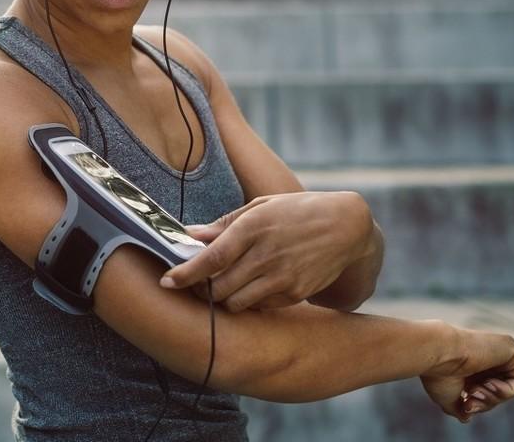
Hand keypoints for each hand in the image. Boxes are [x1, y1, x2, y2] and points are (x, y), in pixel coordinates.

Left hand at [160, 191, 373, 311]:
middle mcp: (266, 254)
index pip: (212, 257)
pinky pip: (259, 306)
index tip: (167, 281)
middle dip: (201, 289)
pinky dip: (247, 301)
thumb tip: (190, 234)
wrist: (346, 227)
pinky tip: (250, 286)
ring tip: (222, 285)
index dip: (186, 273)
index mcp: (253, 227)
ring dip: (223, 298)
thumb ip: (224, 224)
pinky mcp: (295, 293)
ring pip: (236, 302)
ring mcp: (282, 276)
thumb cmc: (296, 212)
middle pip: (219, 286)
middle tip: (194, 283)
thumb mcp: (260, 207)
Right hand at [420, 323, 513, 422]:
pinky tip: (489, 383)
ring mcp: (497, 351)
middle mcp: (483, 357)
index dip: (479, 404)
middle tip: (470, 404)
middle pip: (498, 392)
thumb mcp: (447, 398)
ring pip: (509, 388)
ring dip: (494, 398)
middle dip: (486, 403)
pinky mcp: (509, 347)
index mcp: (468, 365)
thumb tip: (466, 417)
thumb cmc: (438, 374)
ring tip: (475, 391)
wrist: (438, 353)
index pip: (484, 392)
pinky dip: (506, 390)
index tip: (465, 407)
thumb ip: (459, 408)